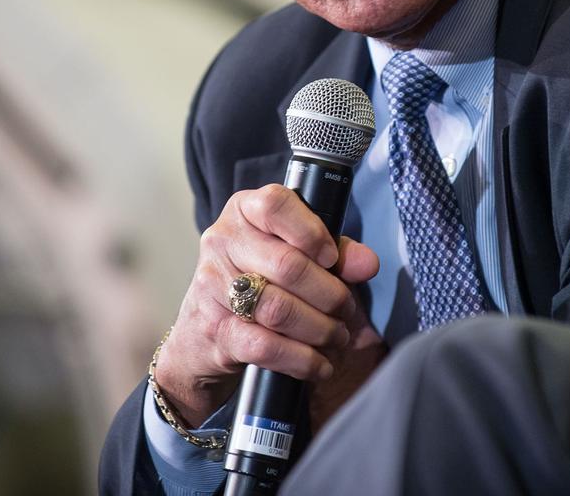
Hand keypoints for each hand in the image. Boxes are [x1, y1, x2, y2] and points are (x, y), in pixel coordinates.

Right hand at [153, 185, 379, 425]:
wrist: (201, 335)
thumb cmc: (258, 279)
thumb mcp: (292, 252)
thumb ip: (335, 252)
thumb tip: (368, 263)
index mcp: (243, 211)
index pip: (276, 205)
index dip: (311, 232)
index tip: (332, 258)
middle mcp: (222, 242)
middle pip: (287, 265)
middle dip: (329, 293)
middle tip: (347, 309)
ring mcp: (213, 286)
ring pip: (279, 308)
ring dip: (320, 328)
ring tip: (338, 336)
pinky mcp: (215, 330)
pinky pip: (266, 347)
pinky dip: (302, 359)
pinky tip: (320, 364)